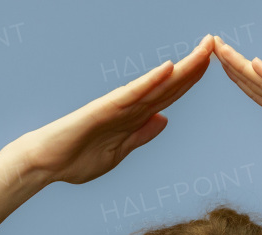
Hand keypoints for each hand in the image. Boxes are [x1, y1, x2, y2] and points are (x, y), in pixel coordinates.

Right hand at [15, 35, 214, 184]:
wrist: (46, 163)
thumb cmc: (77, 159)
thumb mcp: (121, 152)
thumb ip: (142, 135)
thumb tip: (164, 118)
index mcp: (135, 117)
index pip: (170, 94)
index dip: (191, 80)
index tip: (212, 64)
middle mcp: (130, 106)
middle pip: (169, 84)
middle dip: (193, 66)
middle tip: (215, 44)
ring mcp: (118, 105)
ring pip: (157, 84)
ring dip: (181, 68)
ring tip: (203, 51)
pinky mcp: (104, 109)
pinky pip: (131, 94)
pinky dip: (150, 81)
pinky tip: (168, 69)